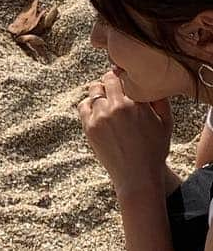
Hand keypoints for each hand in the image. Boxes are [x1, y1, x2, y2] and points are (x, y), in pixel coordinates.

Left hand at [77, 70, 172, 193]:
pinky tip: (97, 109)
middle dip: (112, 81)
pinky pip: (83, 105)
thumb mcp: (166, 122)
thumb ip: (159, 99)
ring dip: (100, 91)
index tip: (124, 78)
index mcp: (137, 103)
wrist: (137, 174)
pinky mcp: (89, 127)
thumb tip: (148, 83)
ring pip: (94, 90)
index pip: (124, 76)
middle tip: (115, 87)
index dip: (124, 75)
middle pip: (108, 80)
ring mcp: (101, 116)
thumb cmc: (154, 149)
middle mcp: (117, 107)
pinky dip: (89, 103)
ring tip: (107, 99)